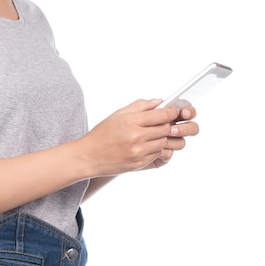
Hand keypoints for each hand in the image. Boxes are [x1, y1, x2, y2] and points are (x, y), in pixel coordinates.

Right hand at [79, 99, 198, 175]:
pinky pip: (159, 154)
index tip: (175, 111)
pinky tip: (153, 144)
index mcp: (131, 121)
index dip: (173, 112)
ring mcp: (139, 152)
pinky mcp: (140, 163)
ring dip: (169, 138)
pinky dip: (160, 149)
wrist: (89, 156)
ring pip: (166, 143)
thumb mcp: (118, 114)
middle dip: (174, 124)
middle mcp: (137, 136)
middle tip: (173, 122)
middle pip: (168, 129)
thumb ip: (141, 106)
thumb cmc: (102, 134)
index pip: (162, 115)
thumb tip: (159, 102)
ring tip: (164, 134)